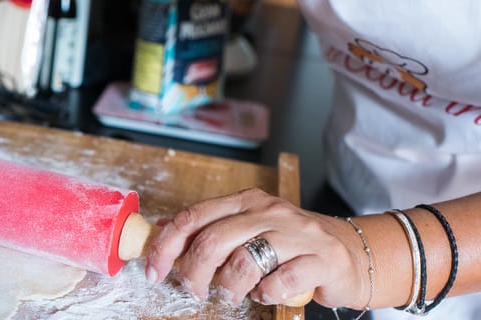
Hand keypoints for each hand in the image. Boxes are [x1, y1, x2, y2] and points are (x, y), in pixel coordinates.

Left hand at [145, 188, 369, 307]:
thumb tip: (164, 230)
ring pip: (244, 262)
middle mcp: (269, 211)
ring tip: (233, 294)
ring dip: (229, 288)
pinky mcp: (321, 259)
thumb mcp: (248, 229)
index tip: (155, 269)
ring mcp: (297, 233)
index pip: (194, 217)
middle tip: (194, 290)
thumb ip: (210, 229)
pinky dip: (266, 294)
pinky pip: (280, 282)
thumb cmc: (291, 245)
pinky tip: (266, 293)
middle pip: (213, 241)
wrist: (352, 253)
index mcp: (246, 201)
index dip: (167, 245)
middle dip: (194, 273)